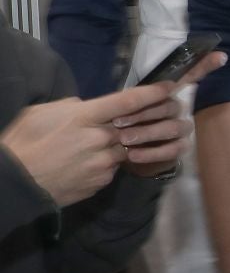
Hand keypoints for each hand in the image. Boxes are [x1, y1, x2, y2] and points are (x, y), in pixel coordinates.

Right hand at [0, 55, 226, 204]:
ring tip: (93, 146)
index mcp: (84, 117)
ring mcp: (104, 162)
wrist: (16, 184)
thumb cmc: (23, 144)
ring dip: (118, 146)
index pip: (128, 102)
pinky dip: (107, 164)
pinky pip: (113, 168)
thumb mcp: (41, 113)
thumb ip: (70, 106)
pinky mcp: (102, 181)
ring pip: (125, 149)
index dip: (152, 93)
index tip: (169, 87)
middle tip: (139, 120)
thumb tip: (85, 106)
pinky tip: (86, 163)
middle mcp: (100, 138)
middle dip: (141, 123)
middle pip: (134, 127)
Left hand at [122, 52, 225, 176]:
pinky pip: (174, 149)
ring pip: (174, 127)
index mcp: (162, 95)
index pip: (187, 77)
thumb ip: (117, 98)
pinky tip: (134, 155)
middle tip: (118, 123)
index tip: (220, 55)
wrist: (110, 159)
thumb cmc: (111, 128)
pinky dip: (153, 152)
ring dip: (148, 133)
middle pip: (172, 105)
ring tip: (124, 140)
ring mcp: (180, 129)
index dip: (203, 66)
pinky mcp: (179, 149)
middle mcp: (176, 109)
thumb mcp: (107, 108)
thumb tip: (111, 88)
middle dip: (146, 113)